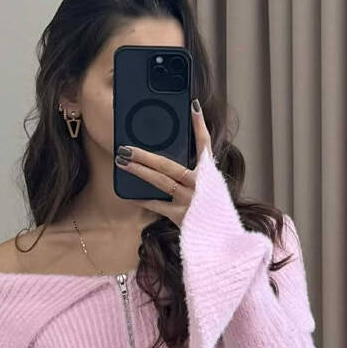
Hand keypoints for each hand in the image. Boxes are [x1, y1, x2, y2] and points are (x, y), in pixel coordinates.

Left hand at [115, 101, 211, 226]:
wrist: (223, 242)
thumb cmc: (213, 214)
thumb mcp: (209, 191)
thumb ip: (193, 177)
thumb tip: (165, 165)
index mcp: (209, 175)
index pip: (205, 144)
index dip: (199, 124)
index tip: (193, 105)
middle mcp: (201, 185)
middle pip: (169, 165)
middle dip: (145, 154)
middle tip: (126, 146)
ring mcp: (190, 201)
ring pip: (161, 182)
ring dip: (139, 171)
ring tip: (123, 162)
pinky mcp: (182, 217)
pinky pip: (159, 206)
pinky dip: (145, 200)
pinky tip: (130, 195)